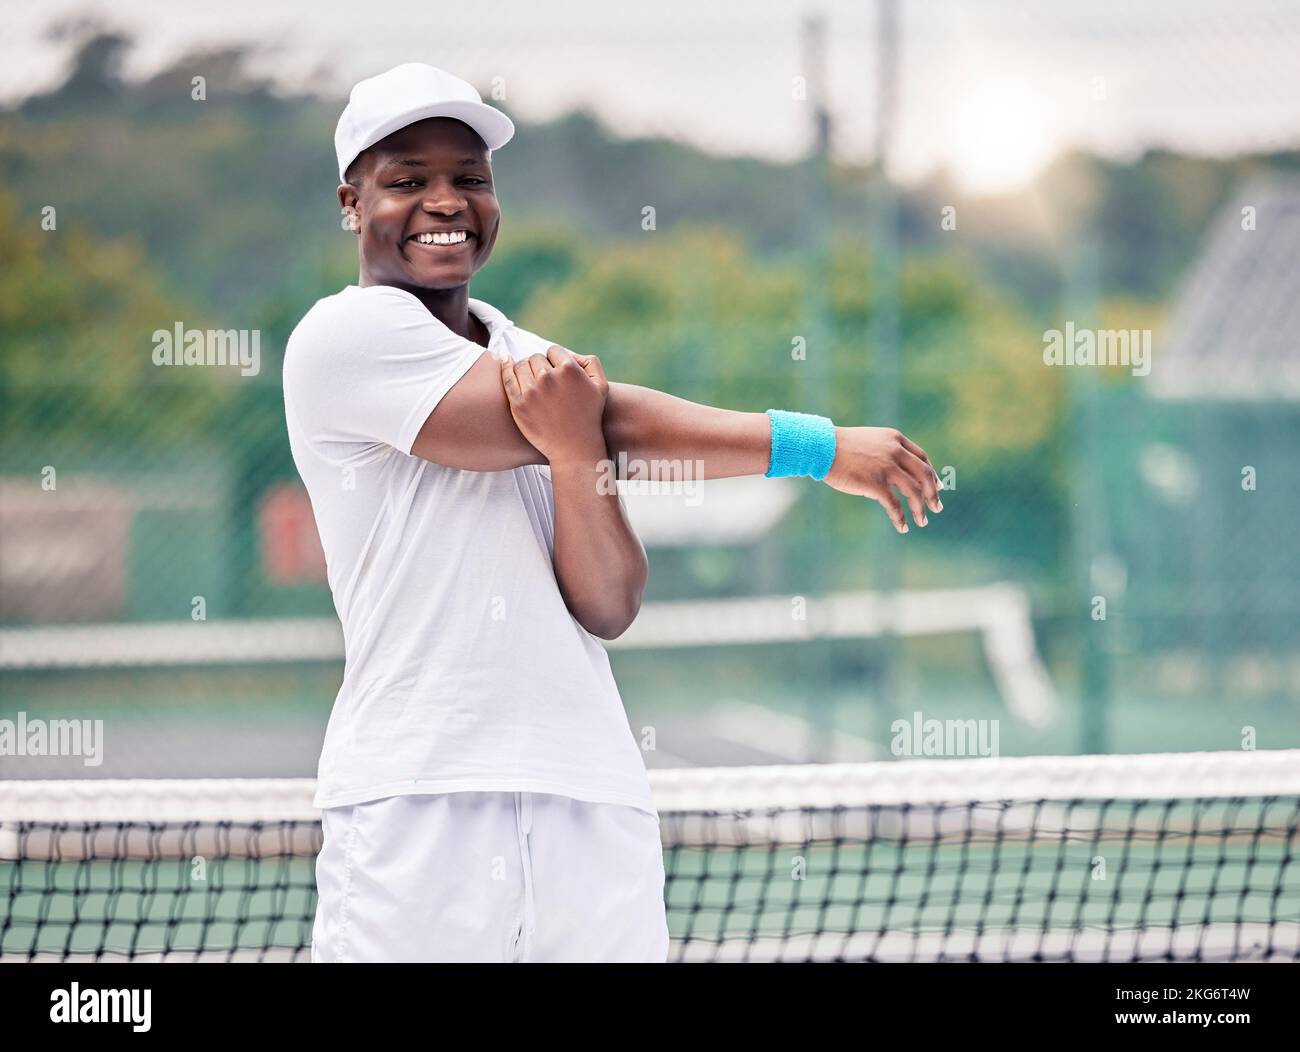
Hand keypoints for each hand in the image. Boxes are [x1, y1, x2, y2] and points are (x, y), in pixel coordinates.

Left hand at [499, 344, 608, 464]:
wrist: (575, 447)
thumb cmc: (589, 416)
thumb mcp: (601, 386)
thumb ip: (590, 362)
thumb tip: (569, 353)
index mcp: (568, 369)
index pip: (553, 351)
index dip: (555, 360)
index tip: (555, 371)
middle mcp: (548, 377)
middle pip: (535, 358)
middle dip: (539, 365)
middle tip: (544, 378)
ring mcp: (531, 391)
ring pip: (520, 365)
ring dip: (524, 368)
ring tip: (530, 378)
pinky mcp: (518, 404)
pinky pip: (507, 378)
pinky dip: (505, 368)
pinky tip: (505, 363)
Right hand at [822, 427, 942, 533]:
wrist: (821, 447)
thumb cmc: (838, 446)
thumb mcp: (868, 442)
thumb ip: (884, 453)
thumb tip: (892, 478)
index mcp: (895, 439)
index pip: (922, 458)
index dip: (932, 474)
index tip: (938, 486)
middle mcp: (895, 452)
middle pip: (924, 475)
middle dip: (933, 493)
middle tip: (937, 507)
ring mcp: (887, 467)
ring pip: (914, 492)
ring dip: (920, 509)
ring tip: (923, 521)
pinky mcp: (876, 483)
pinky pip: (894, 505)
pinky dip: (901, 518)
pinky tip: (903, 527)